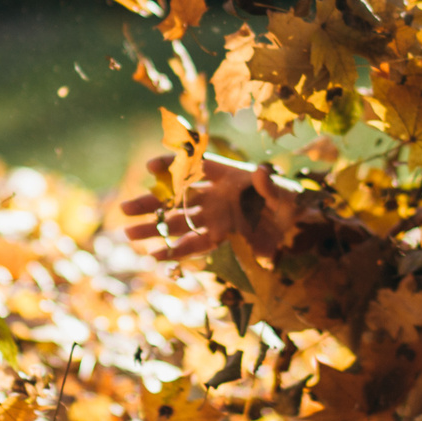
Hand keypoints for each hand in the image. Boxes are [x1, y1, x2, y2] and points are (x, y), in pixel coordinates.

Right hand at [119, 153, 295, 262]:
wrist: (296, 223)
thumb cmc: (288, 198)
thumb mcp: (282, 189)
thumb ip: (268, 184)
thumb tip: (260, 171)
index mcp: (226, 175)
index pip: (194, 166)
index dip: (172, 165)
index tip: (150, 167)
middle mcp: (214, 195)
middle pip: (177, 197)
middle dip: (151, 202)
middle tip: (125, 208)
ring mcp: (215, 217)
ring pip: (179, 222)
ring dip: (155, 228)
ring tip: (129, 233)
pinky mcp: (221, 237)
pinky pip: (194, 244)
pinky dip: (176, 250)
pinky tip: (156, 256)